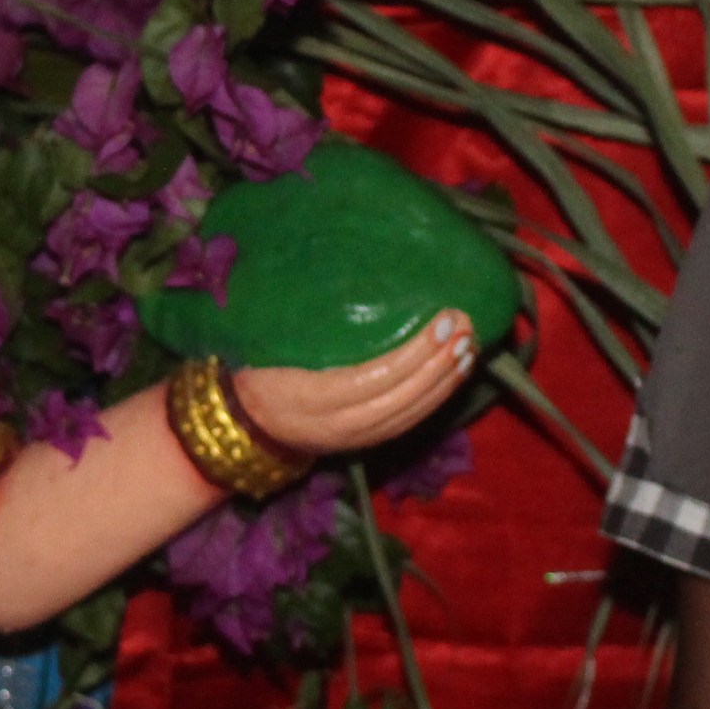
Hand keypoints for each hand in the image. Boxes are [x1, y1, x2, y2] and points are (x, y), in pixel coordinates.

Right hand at [229, 310, 477, 458]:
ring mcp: (354, 438)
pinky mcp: (364, 442)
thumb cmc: (253, 368)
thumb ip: (302, 318)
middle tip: (465, 325)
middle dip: (438, 362)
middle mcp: (337, 424)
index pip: (373, 378)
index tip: (443, 319)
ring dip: (444, 381)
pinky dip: (434, 399)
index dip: (414, 353)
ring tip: (469, 348)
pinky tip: (453, 375)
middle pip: (401, 397)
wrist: (240, 426)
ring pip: (410, 413)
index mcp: (309, 396)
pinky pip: (407, 423)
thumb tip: (340, 266)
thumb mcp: (267, 342)